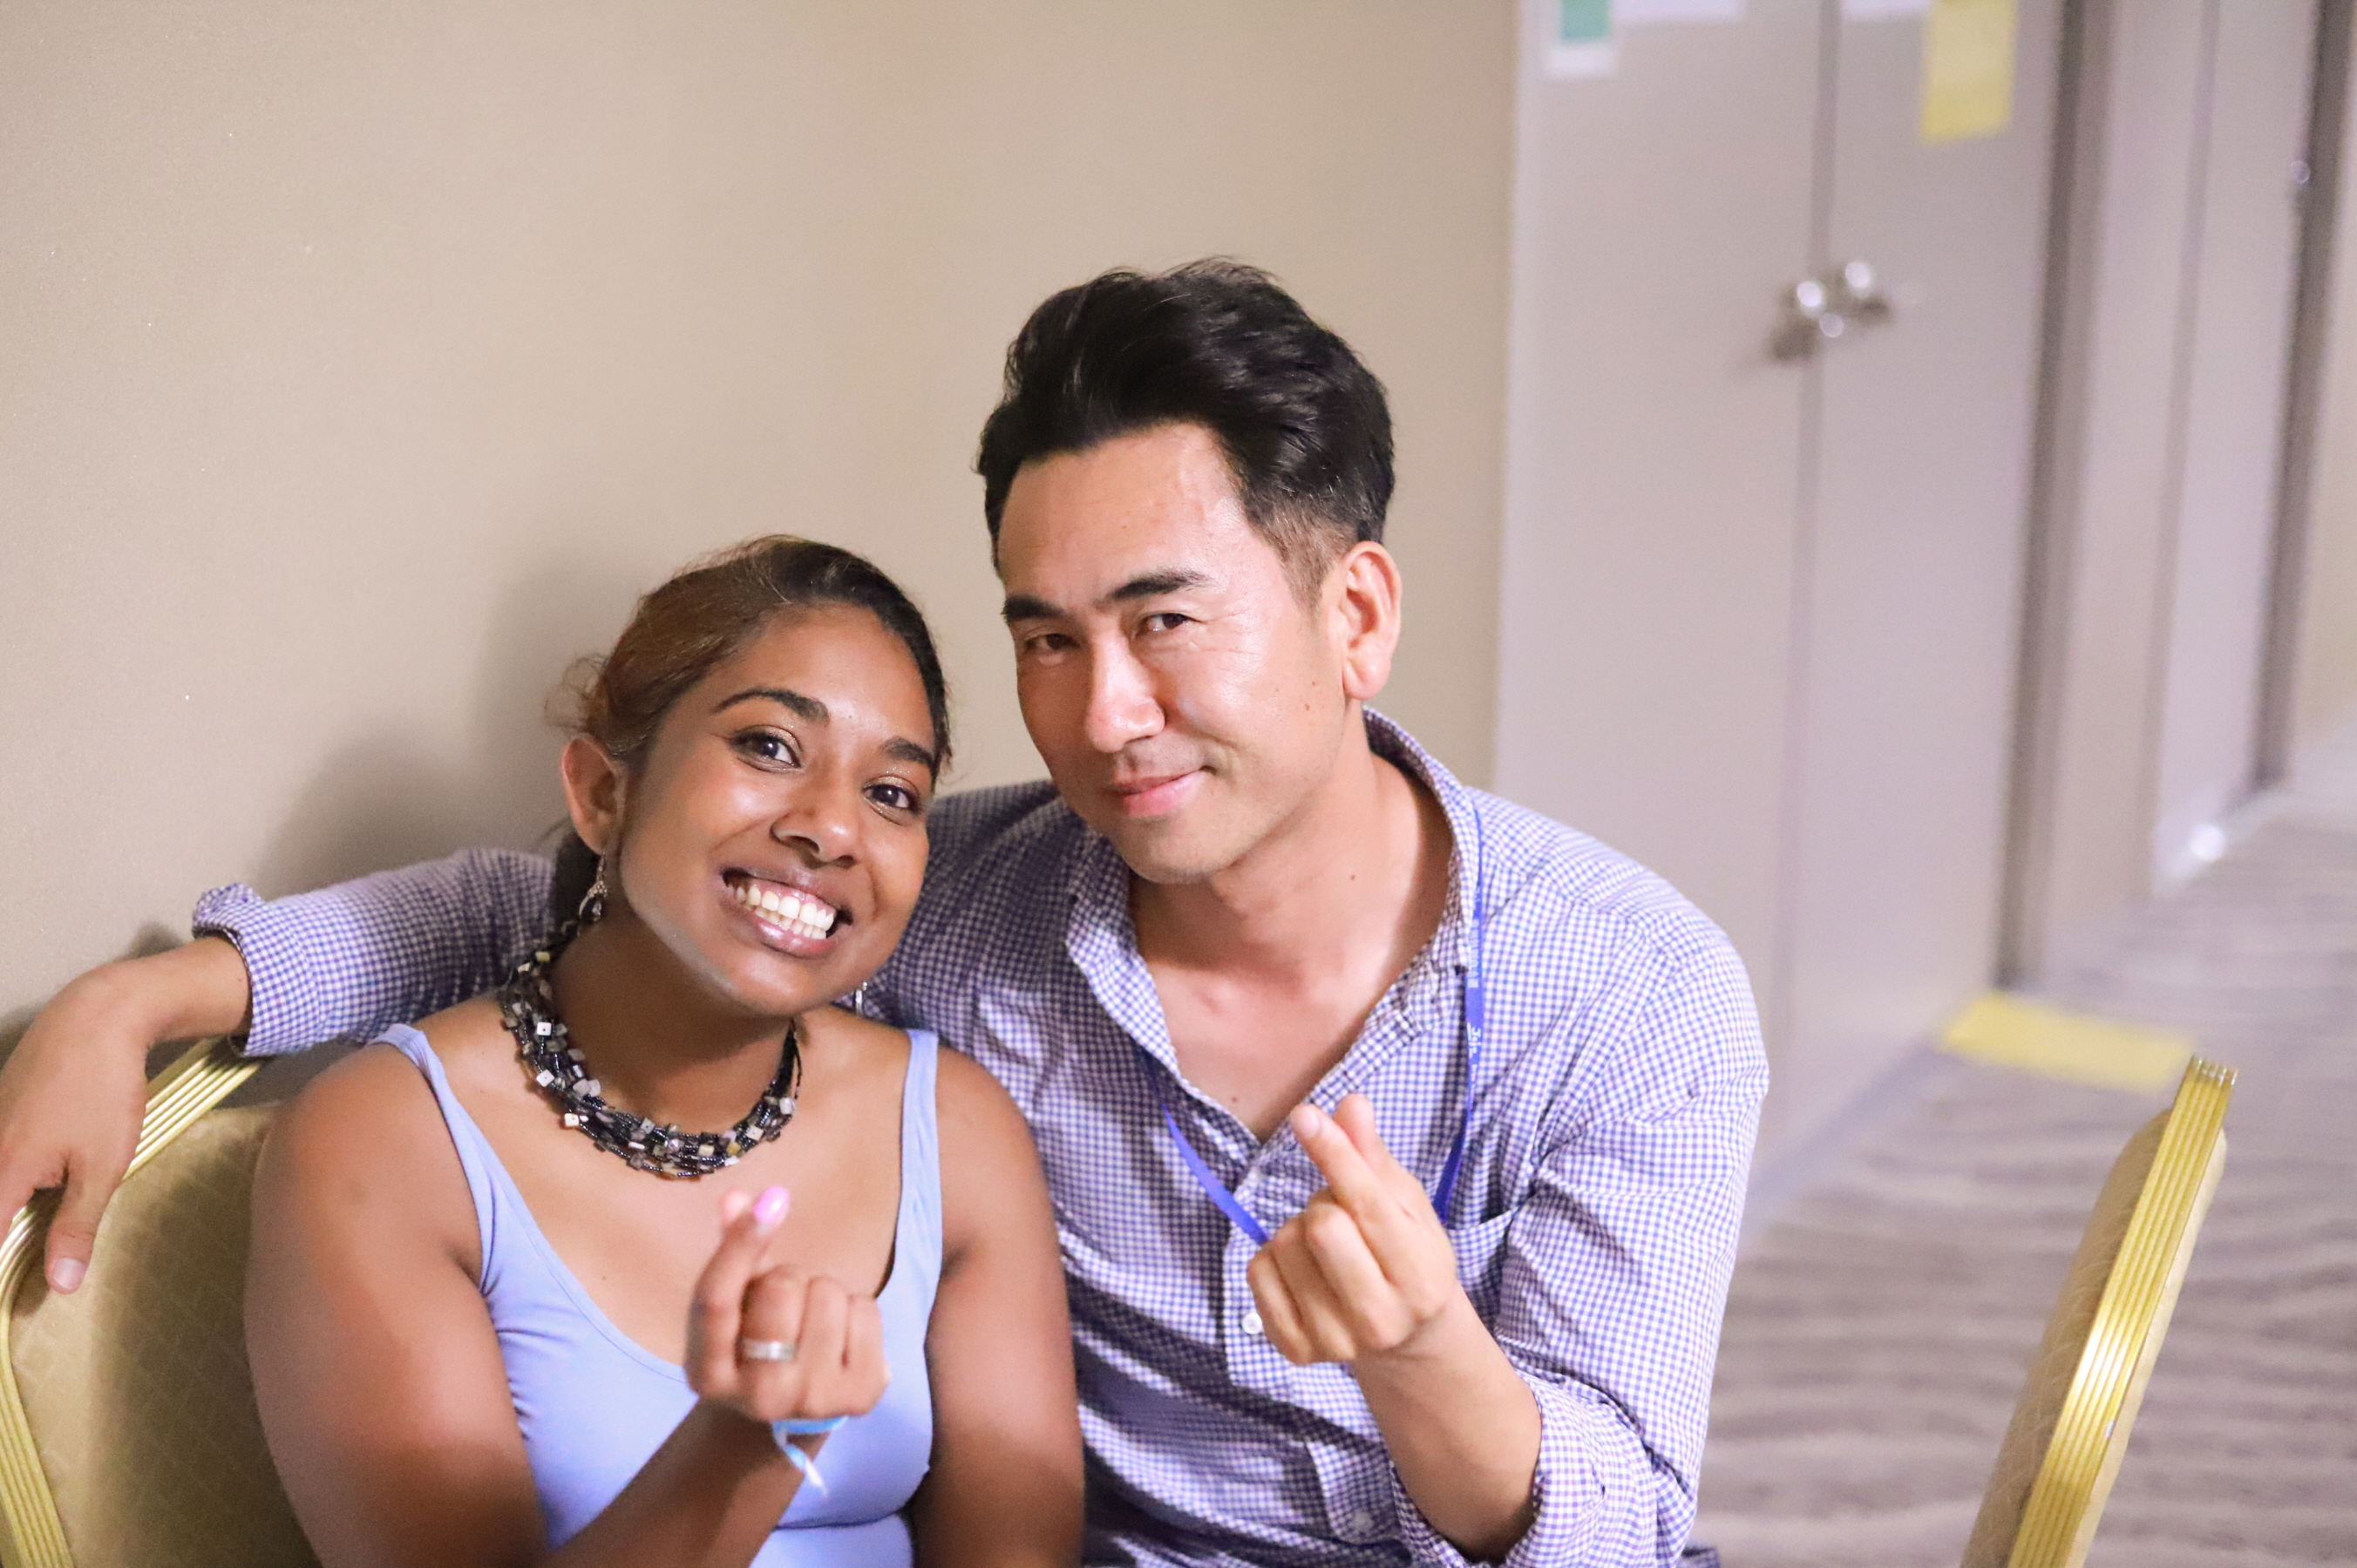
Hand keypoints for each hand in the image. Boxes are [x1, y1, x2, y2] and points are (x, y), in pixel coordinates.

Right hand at [0, 941, 249, 1293]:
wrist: (98, 1016)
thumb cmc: (103, 1090)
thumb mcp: (103, 1165)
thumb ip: (77, 1226)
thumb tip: (59, 1285)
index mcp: (3, 1171)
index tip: (12, 1298)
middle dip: (9, 1237)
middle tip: (32, 1267)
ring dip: (14, 1206)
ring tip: (32, 1226)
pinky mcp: (2, 1109)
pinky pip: (1, 1156)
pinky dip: (15, 1176)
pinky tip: (40, 1180)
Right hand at [685, 1186, 890, 1430]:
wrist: (786, 1420)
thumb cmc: (752, 1349)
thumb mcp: (731, 1313)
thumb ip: (733, 1256)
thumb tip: (737, 1198)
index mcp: (708, 1373)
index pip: (718, 1298)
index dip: (742, 1244)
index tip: (772, 1198)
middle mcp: (759, 1395)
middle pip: (782, 1285)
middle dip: (787, 1279)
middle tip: (784, 1308)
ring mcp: (813, 1399)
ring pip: (829, 1291)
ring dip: (823, 1293)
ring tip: (810, 1323)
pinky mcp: (861, 1395)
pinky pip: (866, 1309)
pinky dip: (856, 1310)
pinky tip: (840, 1338)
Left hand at [1247, 1094, 1471, 1366]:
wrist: (1403, 1338)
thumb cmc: (1405, 1256)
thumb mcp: (1406, 1205)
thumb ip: (1373, 1157)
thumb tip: (1351, 1103)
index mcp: (1421, 1277)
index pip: (1367, 1205)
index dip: (1334, 1153)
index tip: (1305, 1115)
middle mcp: (1381, 1319)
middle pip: (1321, 1225)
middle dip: (1323, 1203)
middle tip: (1341, 1213)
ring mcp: (1335, 1341)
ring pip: (1284, 1244)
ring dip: (1297, 1229)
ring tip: (1326, 1246)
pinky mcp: (1296, 1350)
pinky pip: (1257, 1272)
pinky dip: (1272, 1256)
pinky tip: (1302, 1269)